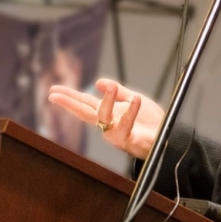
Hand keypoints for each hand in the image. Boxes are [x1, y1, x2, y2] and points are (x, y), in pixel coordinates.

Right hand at [48, 78, 164, 158]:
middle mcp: (108, 124)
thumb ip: (118, 92)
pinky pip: (127, 125)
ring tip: (111, 85)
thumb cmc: (150, 122)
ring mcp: (117, 133)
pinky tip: (136, 99)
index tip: (52, 91)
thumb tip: (98, 82)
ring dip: (108, 101)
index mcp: (108, 114)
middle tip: (54, 95)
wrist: (168, 136)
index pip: (85, 103)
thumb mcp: (133, 100)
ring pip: (105, 118)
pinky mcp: (129, 140)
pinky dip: (131, 111)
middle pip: (85, 112)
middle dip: (69, 103)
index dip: (69, 97)